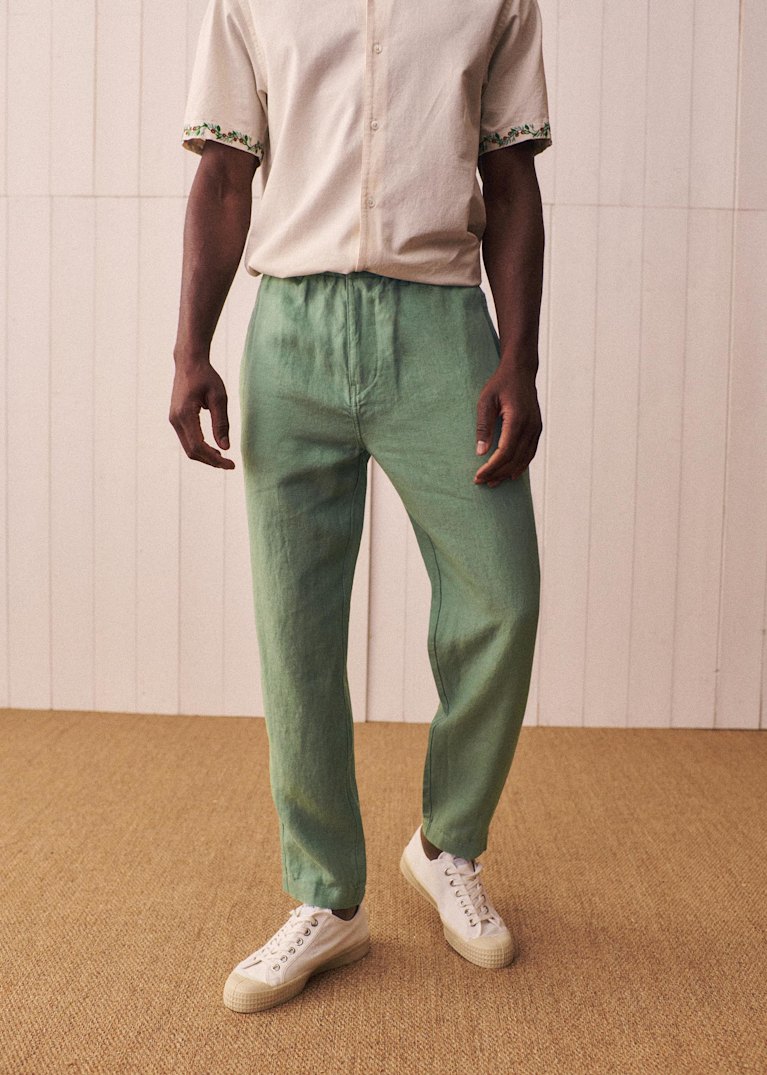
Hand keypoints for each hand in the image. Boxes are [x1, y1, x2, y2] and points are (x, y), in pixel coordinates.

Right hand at [169, 358, 235, 469]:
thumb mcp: (219, 398)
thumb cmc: (206, 376)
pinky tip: (214, 448)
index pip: (199, 446)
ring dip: (205, 456)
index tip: (232, 464)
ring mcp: (173, 420)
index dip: (215, 459)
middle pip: (192, 451)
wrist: (189, 362)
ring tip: (224, 458)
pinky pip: (187, 440)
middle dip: (211, 461)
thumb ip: (221, 423)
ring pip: (188, 448)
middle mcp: (175, 419)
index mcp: (185, 414)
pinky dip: (200, 448)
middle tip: (230, 464)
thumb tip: (226, 448)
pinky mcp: (175, 419)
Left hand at [474, 368, 541, 486]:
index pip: (505, 452)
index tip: (478, 476)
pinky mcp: (537, 428)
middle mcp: (530, 426)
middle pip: (514, 459)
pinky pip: (530, 452)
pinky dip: (521, 465)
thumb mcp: (485, 401)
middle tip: (482, 482)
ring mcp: (536, 428)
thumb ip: (484, 427)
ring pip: (524, 458)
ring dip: (508, 472)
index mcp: (517, 419)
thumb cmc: (500, 384)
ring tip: (493, 481)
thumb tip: (480, 452)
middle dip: (497, 473)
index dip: (491, 467)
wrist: (520, 371)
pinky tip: (511, 473)